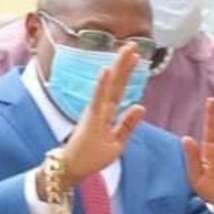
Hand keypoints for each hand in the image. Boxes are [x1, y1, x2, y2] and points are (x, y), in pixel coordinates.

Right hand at [61, 43, 145, 186]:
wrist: (72, 169)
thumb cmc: (91, 157)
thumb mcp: (117, 143)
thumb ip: (127, 124)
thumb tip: (140, 106)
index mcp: (107, 113)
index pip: (120, 89)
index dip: (128, 72)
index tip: (137, 55)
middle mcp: (101, 108)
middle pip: (116, 82)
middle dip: (124, 63)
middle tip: (133, 43)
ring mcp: (95, 112)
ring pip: (109, 87)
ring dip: (117, 68)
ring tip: (125, 50)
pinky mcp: (90, 120)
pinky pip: (97, 100)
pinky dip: (102, 85)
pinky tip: (106, 70)